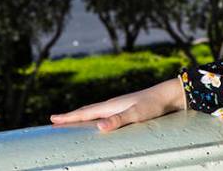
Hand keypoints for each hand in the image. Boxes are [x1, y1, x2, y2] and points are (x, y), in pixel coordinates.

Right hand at [49, 78, 184, 131]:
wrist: (170, 95)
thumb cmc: (154, 105)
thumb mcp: (136, 114)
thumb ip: (118, 121)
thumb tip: (99, 127)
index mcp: (111, 106)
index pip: (84, 113)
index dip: (68, 117)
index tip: (52, 118)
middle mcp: (113, 105)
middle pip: (87, 111)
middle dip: (71, 116)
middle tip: (55, 120)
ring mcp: (121, 106)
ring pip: (96, 112)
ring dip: (83, 116)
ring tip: (73, 121)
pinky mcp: (128, 109)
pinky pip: (106, 115)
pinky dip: (96, 118)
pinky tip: (101, 121)